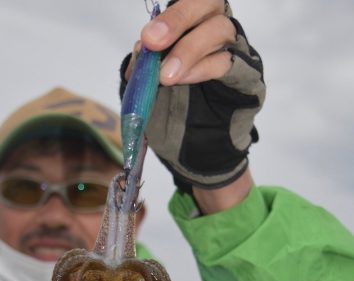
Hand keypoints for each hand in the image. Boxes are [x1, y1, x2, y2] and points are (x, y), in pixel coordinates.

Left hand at [121, 1, 264, 192]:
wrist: (193, 155)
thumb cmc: (172, 116)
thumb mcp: (148, 90)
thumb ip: (145, 68)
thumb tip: (142, 49)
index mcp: (192, 26)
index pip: (188, 3)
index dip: (170, 15)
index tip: (147, 38)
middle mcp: (216, 30)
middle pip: (209, 3)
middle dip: (178, 20)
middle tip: (152, 42)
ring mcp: (235, 51)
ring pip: (220, 30)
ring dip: (188, 50)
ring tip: (166, 76)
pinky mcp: (248, 76)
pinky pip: (230, 63)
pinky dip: (204, 69)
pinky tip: (184, 81)